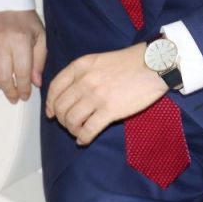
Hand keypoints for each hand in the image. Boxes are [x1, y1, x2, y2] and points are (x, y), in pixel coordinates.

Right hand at [0, 10, 46, 103]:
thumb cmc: (21, 16)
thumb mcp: (38, 35)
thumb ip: (39, 60)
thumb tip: (35, 82)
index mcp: (19, 40)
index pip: (22, 74)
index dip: (24, 88)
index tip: (24, 94)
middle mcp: (0, 40)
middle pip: (2, 77)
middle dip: (9, 91)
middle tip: (13, 96)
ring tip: (1, 85)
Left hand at [45, 42, 167, 145]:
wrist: (152, 65)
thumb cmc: (127, 62)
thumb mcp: (97, 60)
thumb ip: (82, 74)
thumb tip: (69, 94)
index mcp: (80, 66)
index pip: (54, 88)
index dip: (50, 103)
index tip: (51, 113)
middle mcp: (84, 81)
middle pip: (61, 106)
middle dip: (61, 119)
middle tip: (69, 124)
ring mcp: (96, 96)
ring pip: (71, 120)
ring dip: (71, 129)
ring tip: (78, 131)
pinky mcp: (110, 111)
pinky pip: (88, 130)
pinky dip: (82, 138)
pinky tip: (84, 140)